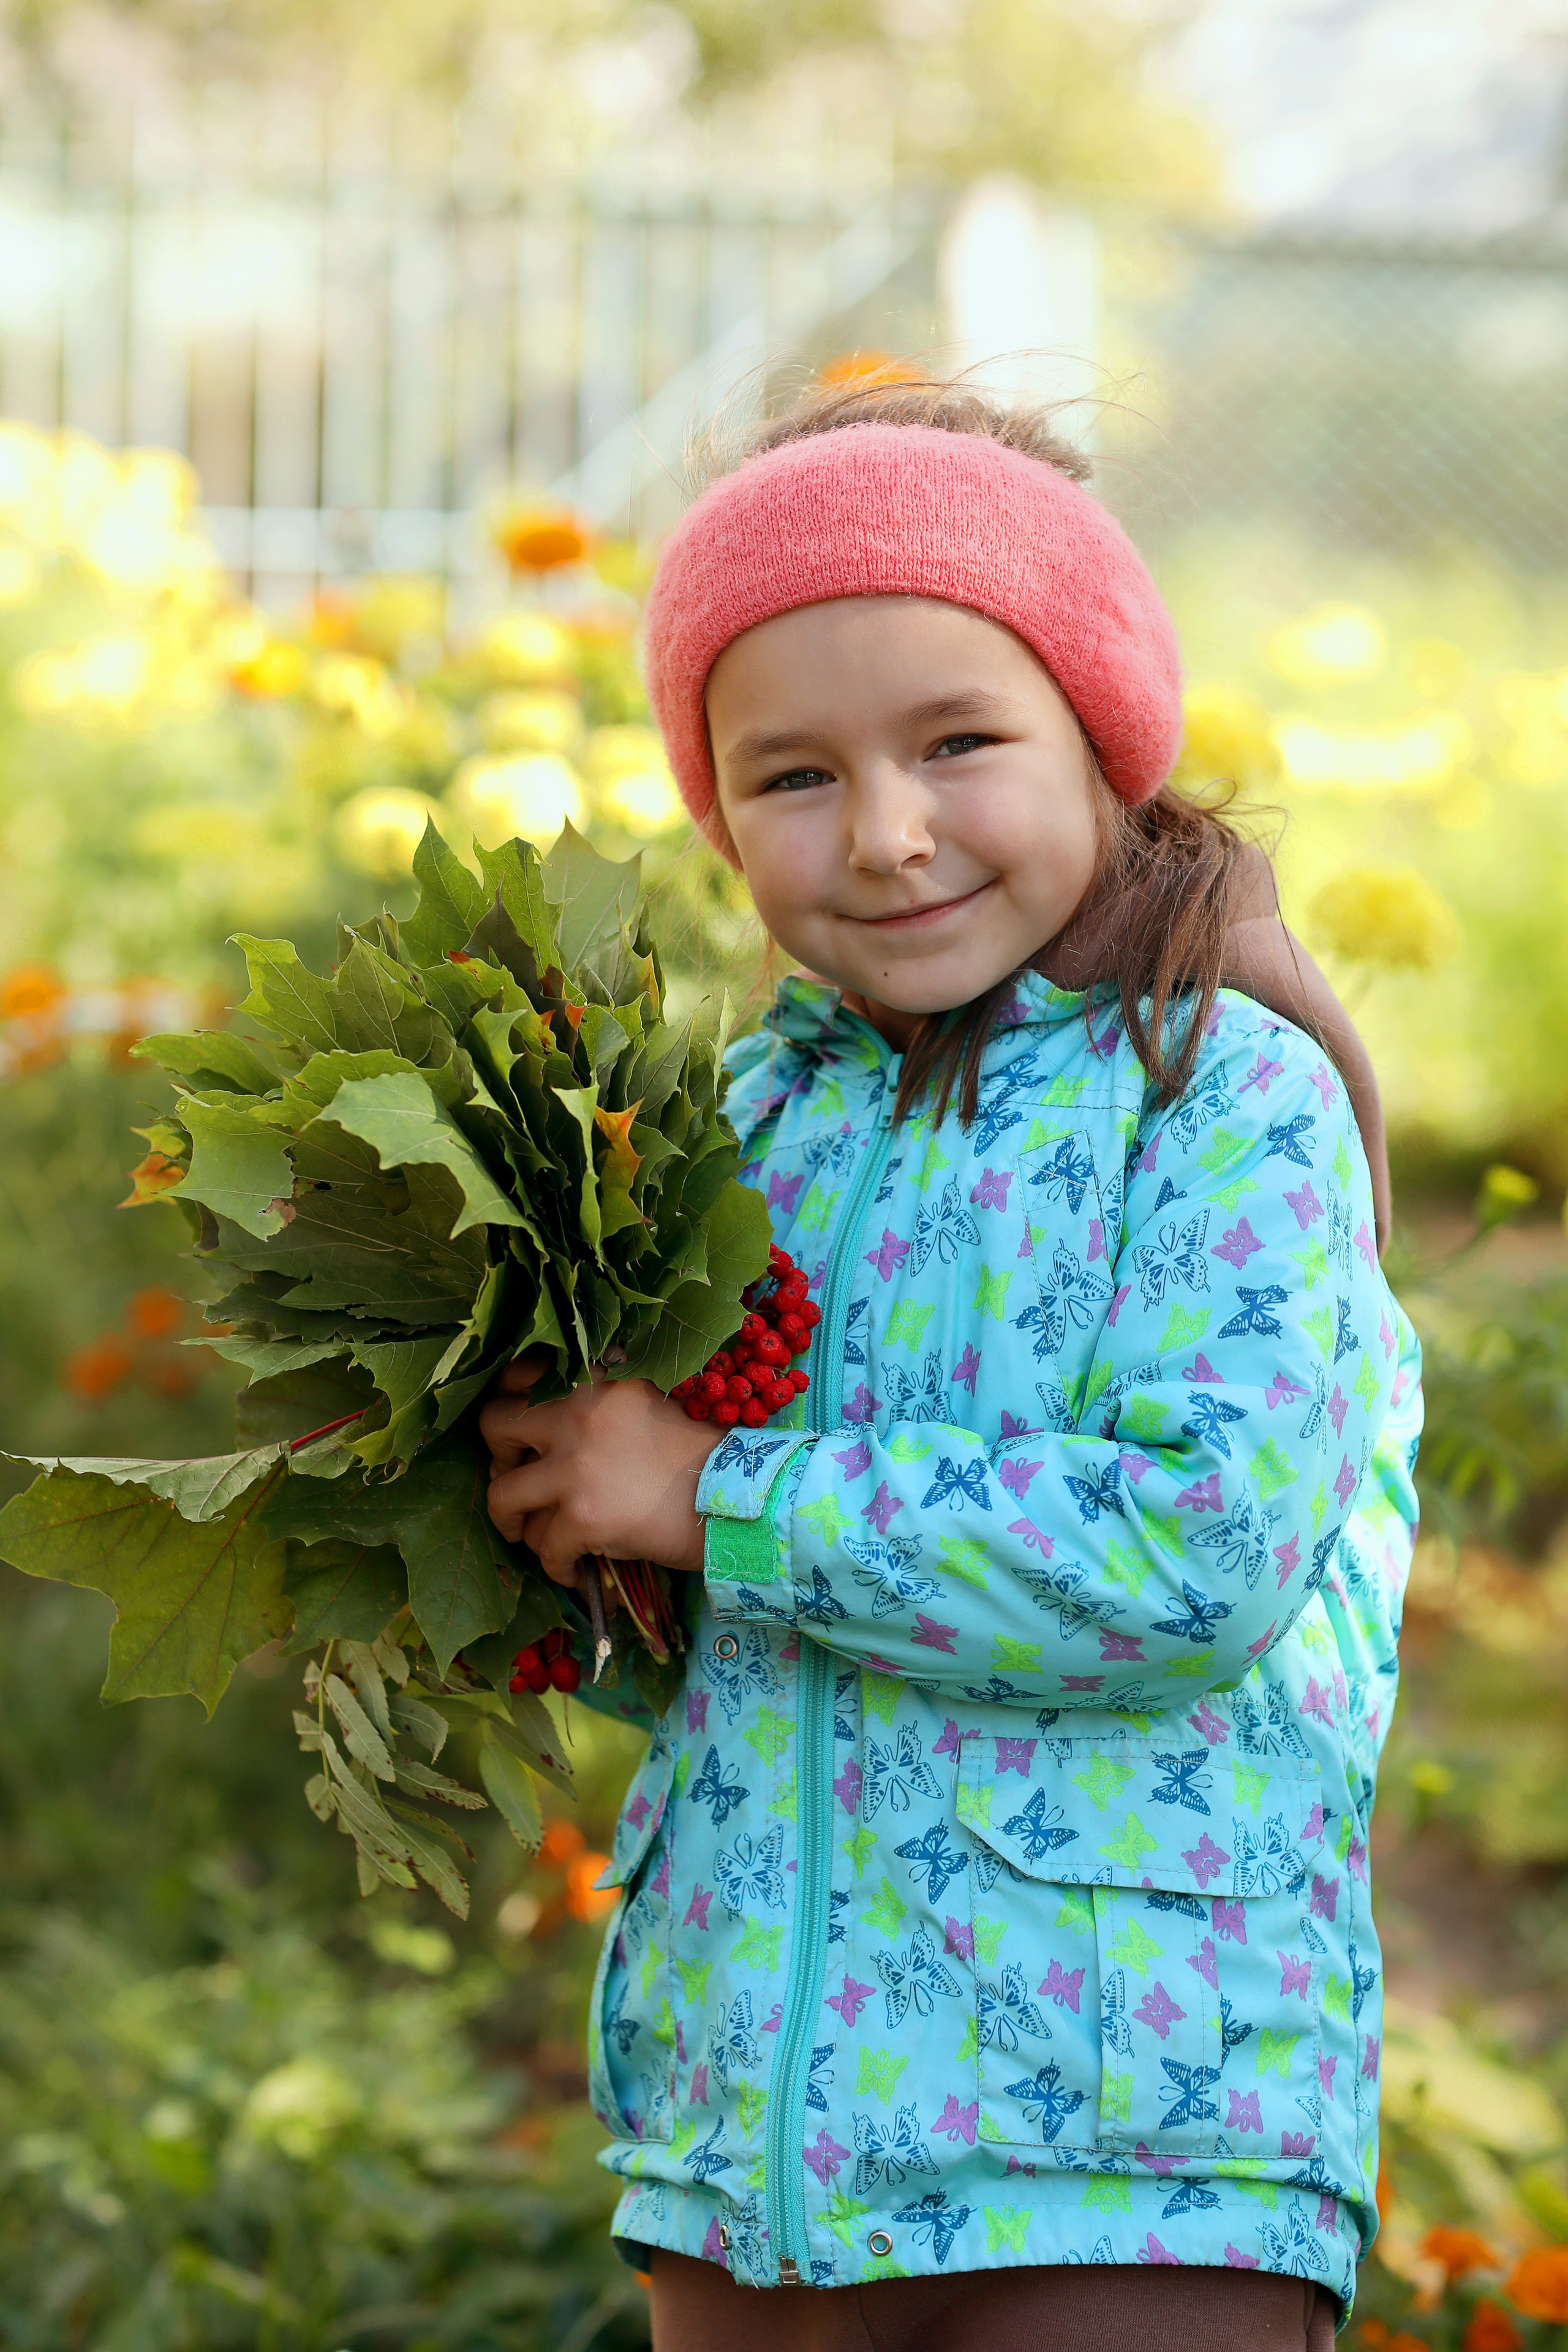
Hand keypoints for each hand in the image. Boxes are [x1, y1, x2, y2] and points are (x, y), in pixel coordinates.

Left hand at [479, 1355, 725, 1583]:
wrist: (736, 1498)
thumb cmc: (696, 1453)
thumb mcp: (643, 1401)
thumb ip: (596, 1400)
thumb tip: (541, 1426)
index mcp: (592, 1379)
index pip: (517, 1376)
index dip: (508, 1404)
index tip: (518, 1433)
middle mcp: (575, 1413)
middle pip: (493, 1427)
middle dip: (497, 1458)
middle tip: (517, 1479)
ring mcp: (575, 1467)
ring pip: (501, 1496)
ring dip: (513, 1523)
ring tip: (533, 1536)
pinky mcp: (583, 1518)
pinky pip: (542, 1548)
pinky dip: (554, 1565)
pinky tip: (573, 1570)